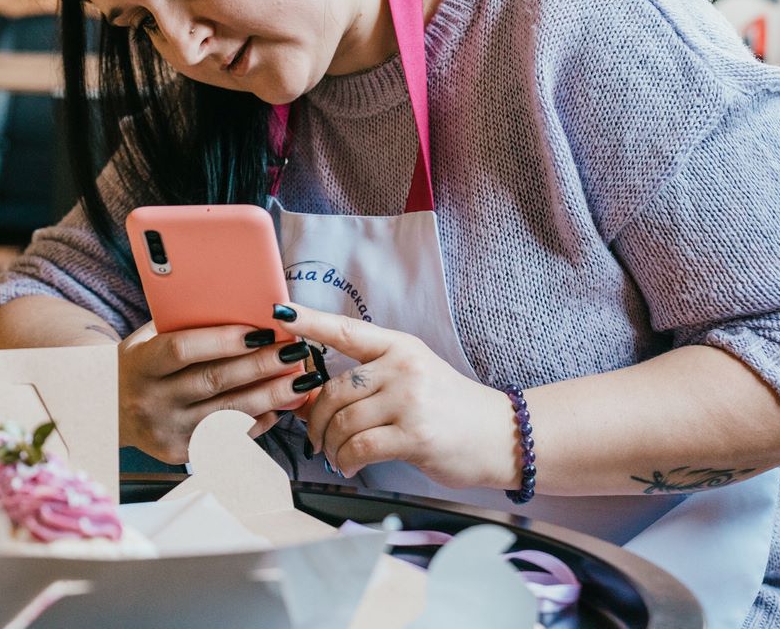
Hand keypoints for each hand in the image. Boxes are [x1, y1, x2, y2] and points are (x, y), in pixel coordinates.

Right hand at [117, 320, 312, 463]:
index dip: (223, 340)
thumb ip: (184, 323)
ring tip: (300, 381)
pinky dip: (258, 421)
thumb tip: (239, 303)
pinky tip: (281, 406)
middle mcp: (151, 401)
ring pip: (227, 413)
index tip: (260, 330)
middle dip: (260, 366)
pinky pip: (227, 437)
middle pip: (213, 382)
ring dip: (269, 397)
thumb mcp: (148, 337)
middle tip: (294, 352)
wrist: (108, 410)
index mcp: (141, 364)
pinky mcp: (181, 453)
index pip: (182, 350)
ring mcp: (166, 431)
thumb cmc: (140, 363)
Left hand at [278, 304, 516, 490]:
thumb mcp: (412, 378)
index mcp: (400, 347)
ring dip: (330, 446)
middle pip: (333, 390)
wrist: (499, 435)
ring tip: (336, 456)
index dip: (310, 321)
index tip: (280, 313)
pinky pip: (358, 447)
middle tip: (315, 438)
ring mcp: (410, 400)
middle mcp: (403, 367)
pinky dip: (345, 461)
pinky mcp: (414, 434)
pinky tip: (350, 466)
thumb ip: (369, 380)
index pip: (346, 330)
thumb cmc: (449, 410)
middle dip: (314, 420)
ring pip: (342, 422)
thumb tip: (310, 396)